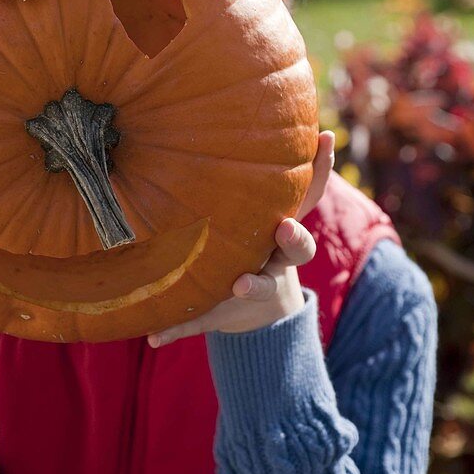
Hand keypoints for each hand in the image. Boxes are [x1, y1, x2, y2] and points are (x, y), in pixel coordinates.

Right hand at [147, 131, 334, 346]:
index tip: (241, 285)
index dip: (256, 284)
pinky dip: (320, 164)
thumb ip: (181, 323)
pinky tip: (325, 134)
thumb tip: (148, 338)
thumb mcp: (207, 313)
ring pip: (308, 206)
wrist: (260, 295)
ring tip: (323, 145)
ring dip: (318, 178)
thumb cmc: (223, 300)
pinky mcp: (291, 207)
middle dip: (293, 241)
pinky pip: (311, 185)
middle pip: (297, 250)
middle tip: (284, 230)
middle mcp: (280, 254)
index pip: (264, 284)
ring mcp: (287, 230)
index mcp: (262, 281)